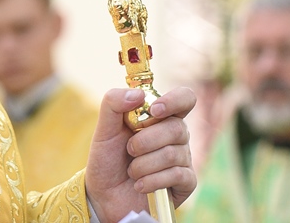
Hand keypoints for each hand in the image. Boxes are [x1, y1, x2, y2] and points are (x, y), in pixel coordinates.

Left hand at [85, 86, 196, 222]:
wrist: (104, 195)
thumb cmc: (108, 159)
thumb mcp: (104, 129)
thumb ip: (113, 103)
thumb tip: (138, 94)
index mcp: (162, 116)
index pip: (185, 98)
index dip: (174, 101)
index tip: (154, 110)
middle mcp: (176, 135)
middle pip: (177, 128)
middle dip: (145, 141)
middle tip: (129, 150)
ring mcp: (183, 159)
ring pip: (173, 154)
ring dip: (143, 165)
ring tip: (132, 171)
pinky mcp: (185, 183)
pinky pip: (178, 176)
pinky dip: (153, 181)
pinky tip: (140, 185)